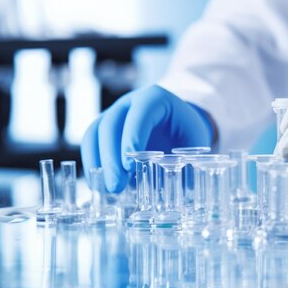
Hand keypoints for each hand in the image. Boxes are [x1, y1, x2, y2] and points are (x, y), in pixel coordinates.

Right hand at [81, 85, 212, 191]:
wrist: (178, 122)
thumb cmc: (186, 131)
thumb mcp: (195, 141)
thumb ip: (189, 159)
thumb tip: (185, 185)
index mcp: (154, 99)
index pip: (139, 114)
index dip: (132, 139)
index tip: (130, 166)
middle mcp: (129, 103)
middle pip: (110, 125)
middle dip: (110, 157)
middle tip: (116, 185)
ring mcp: (113, 113)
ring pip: (94, 133)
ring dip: (97, 162)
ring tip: (107, 189)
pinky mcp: (104, 127)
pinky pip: (91, 142)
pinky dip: (93, 164)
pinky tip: (99, 184)